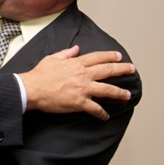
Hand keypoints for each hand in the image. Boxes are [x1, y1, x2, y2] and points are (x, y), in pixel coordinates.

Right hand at [19, 45, 134, 120]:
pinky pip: (95, 109)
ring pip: (107, 90)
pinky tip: (106, 116)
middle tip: (132, 70)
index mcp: (76, 64)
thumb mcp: (52, 58)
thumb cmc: (39, 75)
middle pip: (108, 71)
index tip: (119, 57)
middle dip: (122, 70)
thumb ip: (66, 53)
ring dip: (119, 93)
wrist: (32, 89)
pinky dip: (102, 113)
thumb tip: (76, 48)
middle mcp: (83, 75)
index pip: (98, 58)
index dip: (110, 56)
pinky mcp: (79, 103)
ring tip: (127, 95)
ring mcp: (83, 89)